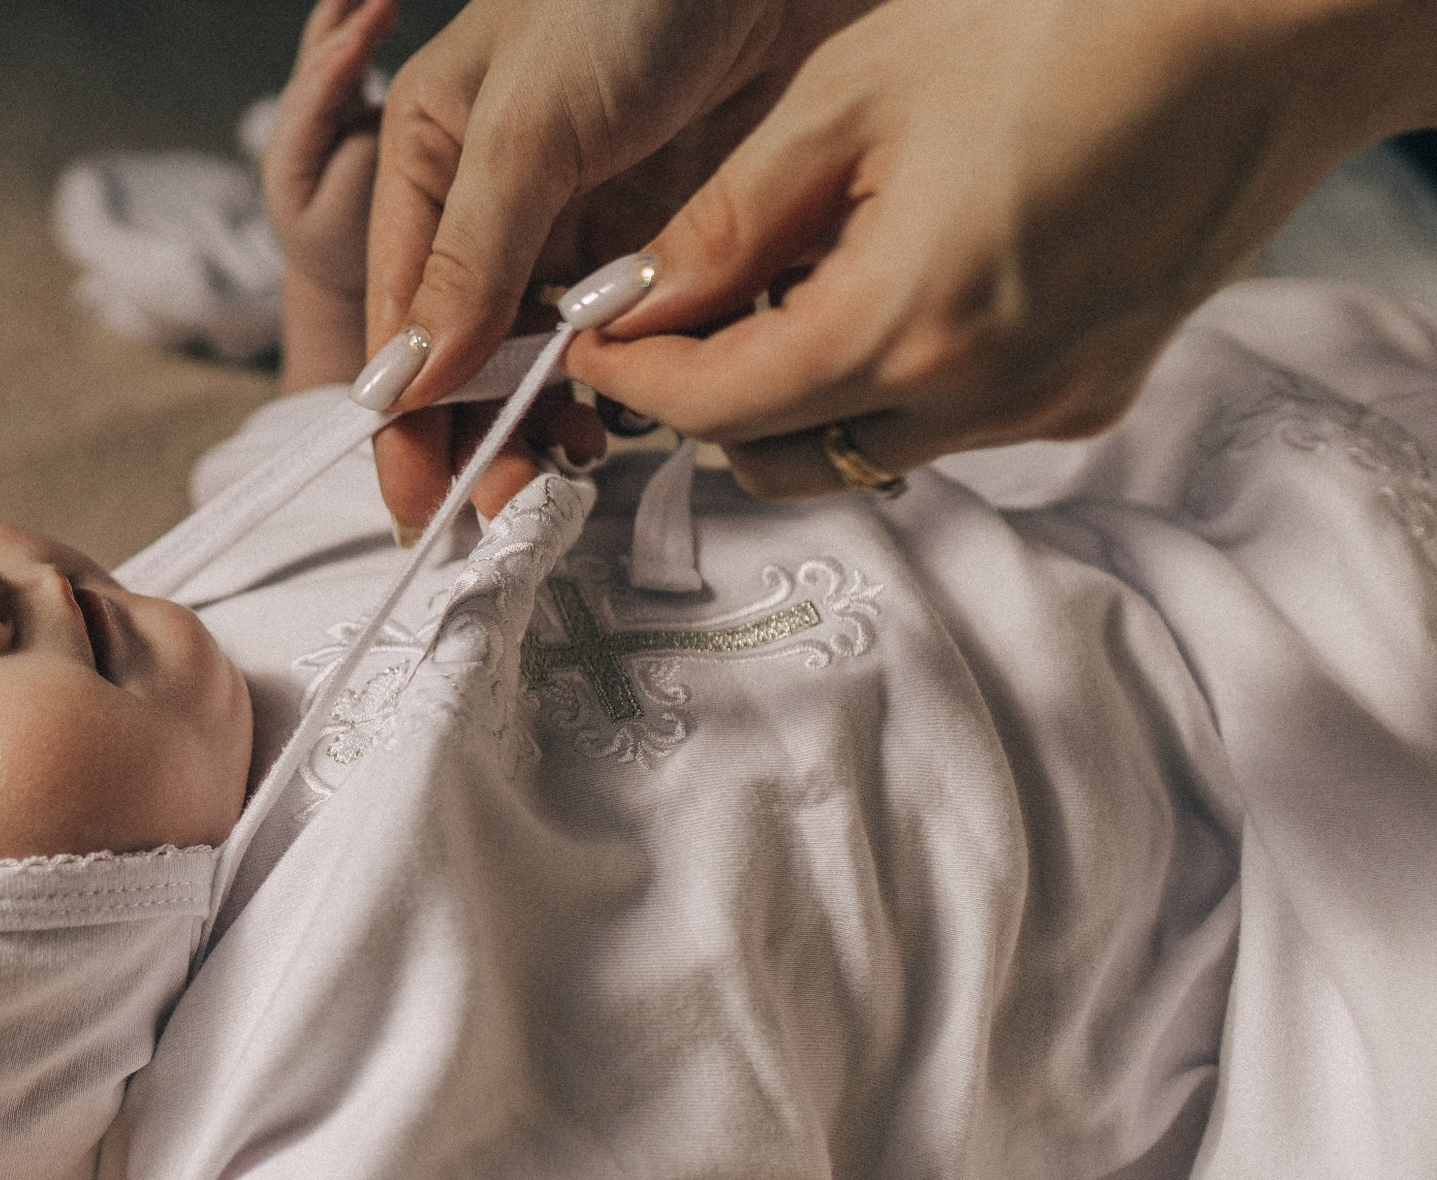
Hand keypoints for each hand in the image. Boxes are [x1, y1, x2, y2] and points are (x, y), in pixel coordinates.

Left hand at [261, 0, 394, 300]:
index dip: (341, 61)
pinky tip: (383, 7)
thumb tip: (373, 114)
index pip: (315, 99)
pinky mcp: (333, 111)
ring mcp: (310, 117)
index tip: (367, 29)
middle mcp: (292, 129)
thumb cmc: (340, 252)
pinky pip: (346, 62)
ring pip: (327, 56)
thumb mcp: (344, 220)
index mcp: (288, 159)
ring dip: (349, 17)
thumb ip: (356, 165)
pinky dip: (361, 30)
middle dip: (347, 27)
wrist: (330, 272)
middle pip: (317, 66)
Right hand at [365, 0, 874, 528]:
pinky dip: (634, 385)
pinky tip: (643, 415)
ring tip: (577, 467)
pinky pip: (635, 339)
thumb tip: (406, 385)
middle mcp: (499, 206)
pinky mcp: (670, 237)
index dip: (405, 422)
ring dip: (555, 424)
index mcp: (429, 164)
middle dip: (481, 439)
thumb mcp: (528, 124)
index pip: (402, 321)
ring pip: (550, 361)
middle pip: (470, 357)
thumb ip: (469, 257)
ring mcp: (586, 225)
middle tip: (509, 511)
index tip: (421, 505)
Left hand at [570, 0, 1436, 496]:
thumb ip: (728, 220)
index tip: (592, 338)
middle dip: (706, 400)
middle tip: (675, 317)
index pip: (714, 408)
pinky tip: (889, 290)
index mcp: (905, 325)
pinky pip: (949, 426)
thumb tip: (633, 299)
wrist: (1271, 25)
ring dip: (797, 397)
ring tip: (787, 286)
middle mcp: (980, 396)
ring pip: (861, 451)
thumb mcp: (856, 96)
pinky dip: (889, 385)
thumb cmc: (1072, 25)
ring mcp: (1045, 406)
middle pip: (777, 453)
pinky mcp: (1093, 394)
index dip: (635, 376)